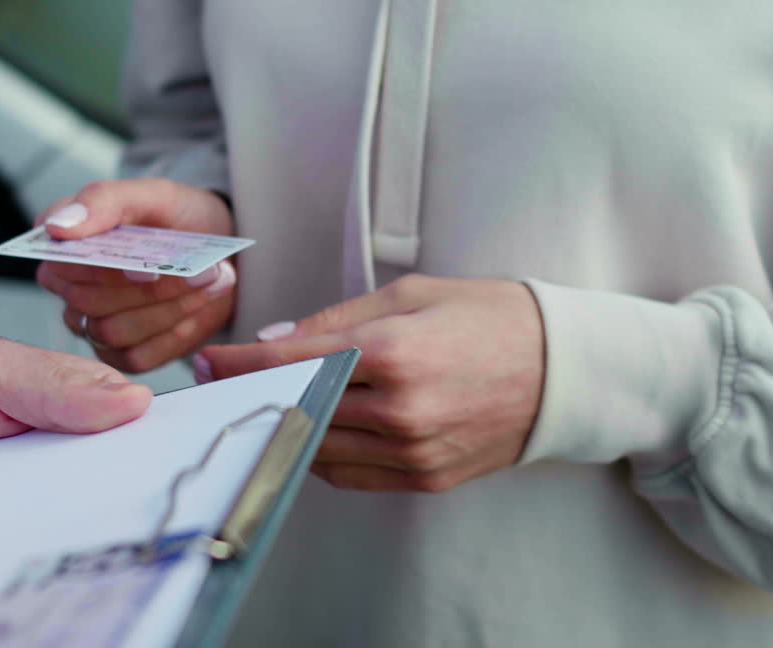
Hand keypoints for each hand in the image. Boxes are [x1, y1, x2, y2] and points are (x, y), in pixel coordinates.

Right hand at [36, 179, 236, 372]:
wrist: (217, 248)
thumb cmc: (176, 217)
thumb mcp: (152, 194)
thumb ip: (104, 201)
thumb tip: (57, 226)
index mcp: (64, 242)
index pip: (60, 263)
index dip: (101, 269)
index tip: (148, 269)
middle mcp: (70, 286)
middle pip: (87, 301)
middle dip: (148, 290)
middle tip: (200, 272)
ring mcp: (93, 322)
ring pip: (112, 332)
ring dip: (167, 309)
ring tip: (209, 282)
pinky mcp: (121, 352)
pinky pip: (136, 358)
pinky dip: (174, 334)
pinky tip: (199, 306)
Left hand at [198, 275, 545, 492]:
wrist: (563, 370)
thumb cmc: (491, 318)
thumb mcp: (414, 294)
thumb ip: (338, 319)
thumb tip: (276, 343)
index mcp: (395, 353)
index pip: (293, 363)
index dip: (239, 365)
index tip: (209, 362)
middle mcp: (400, 410)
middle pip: (297, 410)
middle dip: (251, 396)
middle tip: (220, 384)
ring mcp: (413, 451)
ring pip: (317, 450)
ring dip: (284, 428)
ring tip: (262, 405)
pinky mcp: (426, 478)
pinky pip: (350, 474)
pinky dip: (322, 453)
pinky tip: (314, 428)